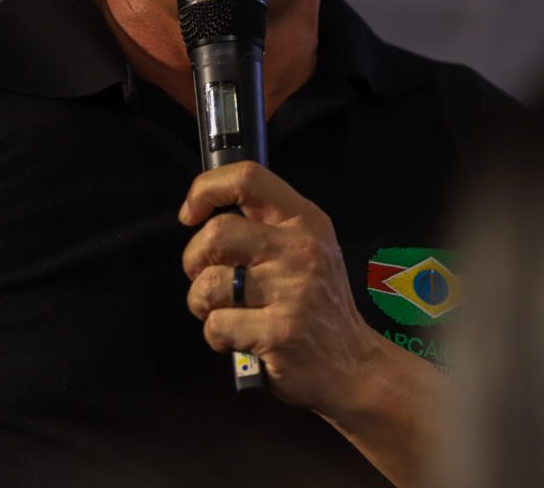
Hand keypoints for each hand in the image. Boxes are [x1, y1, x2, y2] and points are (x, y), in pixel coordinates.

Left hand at [179, 161, 380, 413]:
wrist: (354, 365)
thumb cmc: (318, 305)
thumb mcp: (307, 248)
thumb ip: (266, 226)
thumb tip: (205, 214)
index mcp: (305, 220)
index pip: (248, 178)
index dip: (206, 189)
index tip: (190, 214)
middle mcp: (300, 248)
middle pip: (216, 233)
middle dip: (193, 260)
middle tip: (206, 279)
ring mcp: (292, 291)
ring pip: (209, 283)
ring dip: (201, 303)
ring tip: (223, 312)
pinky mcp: (279, 332)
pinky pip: (217, 325)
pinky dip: (216, 336)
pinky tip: (237, 340)